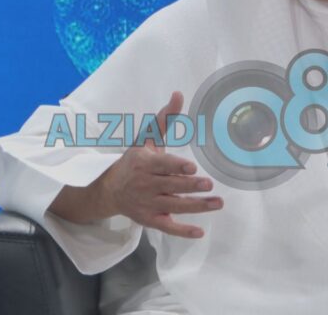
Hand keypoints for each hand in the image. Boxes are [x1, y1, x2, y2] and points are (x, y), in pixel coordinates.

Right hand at [100, 91, 222, 237]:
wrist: (109, 189)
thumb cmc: (134, 160)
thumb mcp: (146, 139)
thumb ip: (164, 119)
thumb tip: (179, 94)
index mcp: (144, 163)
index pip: (162, 165)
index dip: (176, 167)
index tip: (192, 168)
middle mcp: (145, 184)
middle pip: (171, 186)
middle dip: (190, 186)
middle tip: (208, 185)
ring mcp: (148, 204)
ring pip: (174, 206)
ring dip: (196, 206)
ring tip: (218, 203)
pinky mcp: (150, 219)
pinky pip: (167, 227)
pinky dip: (182, 231)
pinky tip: (200, 232)